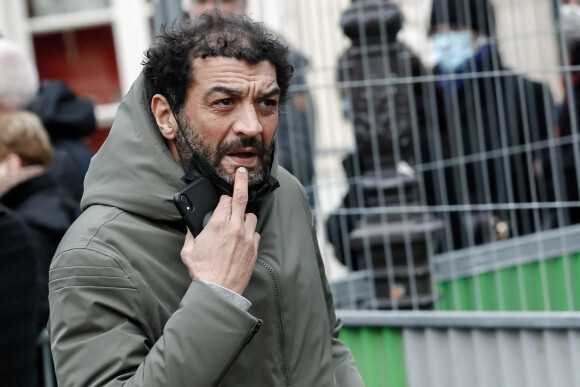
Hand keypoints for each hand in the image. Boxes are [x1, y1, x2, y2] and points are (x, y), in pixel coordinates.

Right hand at [180, 167, 259, 293]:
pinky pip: (255, 232)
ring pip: (251, 215)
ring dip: (244, 215)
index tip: (222, 199)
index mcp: (217, 225)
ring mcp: (247, 238)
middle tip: (242, 171)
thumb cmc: (202, 272)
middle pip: (241, 197)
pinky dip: (250, 232)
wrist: (219, 291)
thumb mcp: (188, 250)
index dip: (223, 198)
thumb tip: (191, 224)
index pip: (225, 200)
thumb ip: (190, 233)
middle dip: (241, 181)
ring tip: (237, 222)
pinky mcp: (254, 248)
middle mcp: (235, 228)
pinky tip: (242, 238)